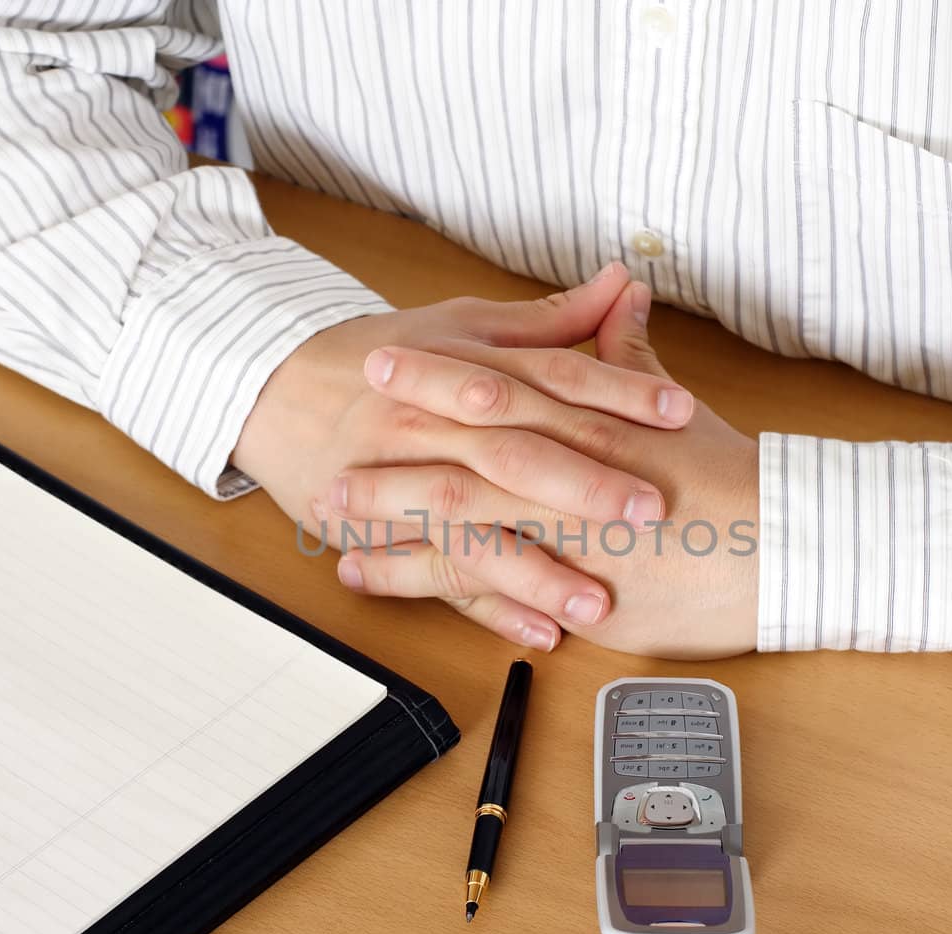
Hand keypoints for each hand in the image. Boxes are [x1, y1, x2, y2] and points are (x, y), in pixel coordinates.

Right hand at [233, 263, 696, 648]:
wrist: (274, 392)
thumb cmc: (380, 358)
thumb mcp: (463, 328)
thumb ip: (548, 319)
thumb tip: (622, 280)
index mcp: (461, 369)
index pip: (550, 378)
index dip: (615, 394)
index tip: (677, 412)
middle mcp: (432, 424)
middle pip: (513, 454)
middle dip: (582, 485)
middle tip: (649, 509)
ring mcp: (403, 484)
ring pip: (474, 528)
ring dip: (536, 570)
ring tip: (598, 603)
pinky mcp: (383, 534)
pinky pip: (441, 578)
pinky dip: (490, 610)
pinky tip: (543, 634)